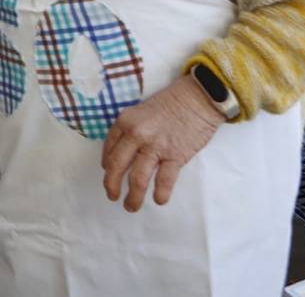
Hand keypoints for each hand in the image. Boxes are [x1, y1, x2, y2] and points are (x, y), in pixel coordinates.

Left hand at [100, 73, 223, 211]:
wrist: (197, 97)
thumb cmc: (171, 103)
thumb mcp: (141, 112)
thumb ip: (130, 131)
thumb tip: (123, 154)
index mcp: (125, 122)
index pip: (108, 149)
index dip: (106, 166)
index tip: (109, 174)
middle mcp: (136, 135)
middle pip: (117, 166)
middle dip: (112, 185)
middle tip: (112, 196)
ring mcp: (155, 146)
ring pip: (137, 179)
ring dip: (133, 197)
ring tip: (131, 206)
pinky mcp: (175, 155)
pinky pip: (164, 180)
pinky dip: (160, 193)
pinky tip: (158, 200)